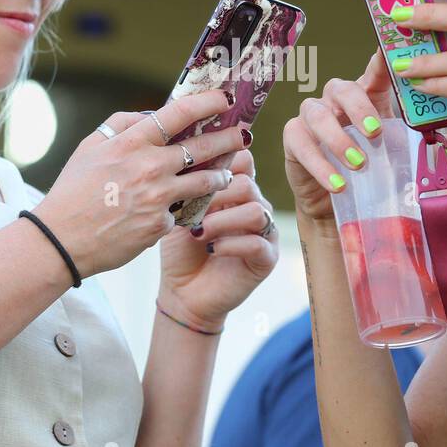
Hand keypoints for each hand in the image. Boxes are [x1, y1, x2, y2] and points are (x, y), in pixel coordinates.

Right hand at [35, 90, 245, 278]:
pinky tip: (188, 208)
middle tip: (245, 135)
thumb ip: (120, 125)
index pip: (179, 114)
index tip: (226, 98)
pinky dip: (185, 208)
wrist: (61, 241)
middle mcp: (149, 167)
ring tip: (228, 173)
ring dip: (221, 175)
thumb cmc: (72, 192)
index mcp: (131, 142)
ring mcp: (158, 197)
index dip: (208, 103)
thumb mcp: (89, 148)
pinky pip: (182, 211)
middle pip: (203, 147)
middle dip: (229, 138)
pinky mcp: (160, 225)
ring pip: (205, 181)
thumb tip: (147, 115)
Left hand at [158, 150, 278, 329]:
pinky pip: (257, 242)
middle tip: (189, 211)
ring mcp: (265, 231)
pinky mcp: (267, 257)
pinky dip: (230, 244)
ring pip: (255, 210)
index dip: (220, 162)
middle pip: (246, 183)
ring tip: (198, 232)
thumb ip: (189, 184)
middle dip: (214, 196)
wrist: (184, 291)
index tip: (193, 171)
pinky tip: (212, 248)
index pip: (242, 158)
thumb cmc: (180, 247)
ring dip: (222, 220)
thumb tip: (183, 154)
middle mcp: (256, 204)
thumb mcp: (179, 210)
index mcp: (237, 188)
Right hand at [281, 50, 446, 224]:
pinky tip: (337, 184)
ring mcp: (312, 117)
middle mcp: (338, 101)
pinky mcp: (294, 139)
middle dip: (359, 108)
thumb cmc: (374, 172)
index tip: (391, 52)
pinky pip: (300, 143)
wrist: (340, 206)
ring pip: (317, 114)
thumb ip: (428, 151)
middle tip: (376, 132)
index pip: (376, 72)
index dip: (381, 59)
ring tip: (358, 163)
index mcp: (369, 97)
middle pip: (343, 88)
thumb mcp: (404, 159)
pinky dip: (320, 164)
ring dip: (338, 139)